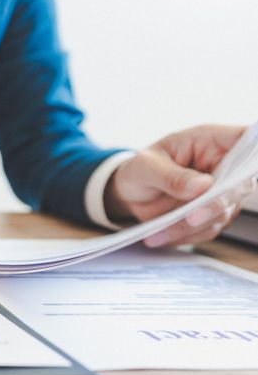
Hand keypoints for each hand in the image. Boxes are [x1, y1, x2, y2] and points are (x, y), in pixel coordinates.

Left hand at [104, 124, 256, 247]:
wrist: (129, 193)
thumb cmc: (140, 169)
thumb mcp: (146, 166)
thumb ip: (172, 175)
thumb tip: (202, 185)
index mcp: (210, 141)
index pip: (245, 137)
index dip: (254, 148)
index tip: (244, 170)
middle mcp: (223, 166)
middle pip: (239, 184)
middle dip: (216, 204)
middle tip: (191, 218)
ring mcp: (220, 192)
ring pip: (222, 212)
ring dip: (192, 226)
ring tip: (160, 231)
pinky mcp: (212, 215)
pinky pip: (207, 229)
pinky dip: (184, 236)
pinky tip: (160, 236)